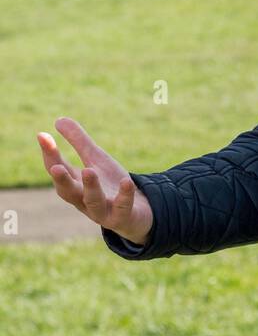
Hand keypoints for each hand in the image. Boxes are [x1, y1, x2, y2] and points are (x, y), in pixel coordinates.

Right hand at [36, 116, 153, 246]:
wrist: (136, 211)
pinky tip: (126, 181)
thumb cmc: (110, 184)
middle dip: (61, 179)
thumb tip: (58, 120)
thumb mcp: (95, 159)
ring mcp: (103, 210)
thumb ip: (78, 141)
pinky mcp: (122, 216)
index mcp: (75, 185)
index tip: (42, 135)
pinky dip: (124, 196)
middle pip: (69, 192)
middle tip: (55, 167)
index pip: (58, 169)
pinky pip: (123, 207)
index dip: (49, 154)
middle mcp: (84, 200)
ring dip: (90, 188)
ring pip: (94, 202)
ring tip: (89, 171)